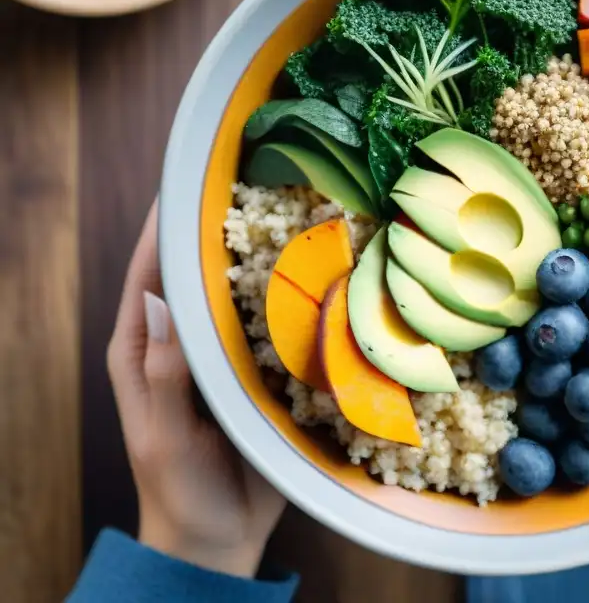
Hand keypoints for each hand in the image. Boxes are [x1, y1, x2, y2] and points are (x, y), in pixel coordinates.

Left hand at [107, 201, 286, 577]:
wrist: (218, 535)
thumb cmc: (179, 490)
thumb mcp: (162, 437)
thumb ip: (163, 373)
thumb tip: (161, 298)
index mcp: (142, 349)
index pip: (146, 273)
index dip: (163, 225)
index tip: (188, 180)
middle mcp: (181, 341)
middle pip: (194, 271)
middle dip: (217, 228)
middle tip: (256, 183)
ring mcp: (220, 354)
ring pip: (236, 292)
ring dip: (259, 257)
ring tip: (293, 216)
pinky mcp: (255, 370)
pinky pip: (271, 323)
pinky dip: (289, 297)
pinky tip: (319, 277)